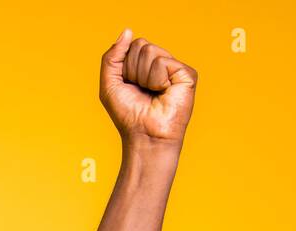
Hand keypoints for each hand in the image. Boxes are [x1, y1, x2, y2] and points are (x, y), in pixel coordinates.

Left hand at [99, 29, 196, 148]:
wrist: (144, 135)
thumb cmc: (128, 114)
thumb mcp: (109, 84)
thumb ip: (112, 57)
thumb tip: (127, 31)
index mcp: (144, 65)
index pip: (132, 45)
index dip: (124, 67)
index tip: (129, 86)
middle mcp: (160, 63)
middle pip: (140, 45)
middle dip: (133, 71)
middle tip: (141, 91)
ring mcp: (174, 68)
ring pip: (150, 52)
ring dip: (144, 77)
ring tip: (152, 93)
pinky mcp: (186, 73)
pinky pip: (162, 62)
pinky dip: (156, 80)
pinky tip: (163, 93)